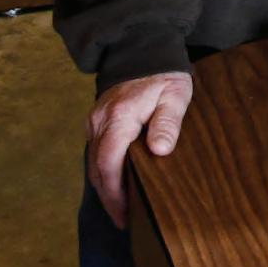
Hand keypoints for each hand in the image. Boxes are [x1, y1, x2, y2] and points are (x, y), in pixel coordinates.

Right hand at [86, 71, 192, 228]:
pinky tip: (117, 181)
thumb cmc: (163, 72)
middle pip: (97, 168)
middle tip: (124, 220)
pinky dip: (104, 169)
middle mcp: (99, 121)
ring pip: (93, 161)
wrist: (142, 46)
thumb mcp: (174, 94)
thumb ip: (168, 121)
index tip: (124, 216)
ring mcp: (95, 120)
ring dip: (105, 185)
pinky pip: (96, 150)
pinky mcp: (97, 119)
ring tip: (121, 208)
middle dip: (108, 197)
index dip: (114, 193)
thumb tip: (160, 150)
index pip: (108, 163)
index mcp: (118, 118)